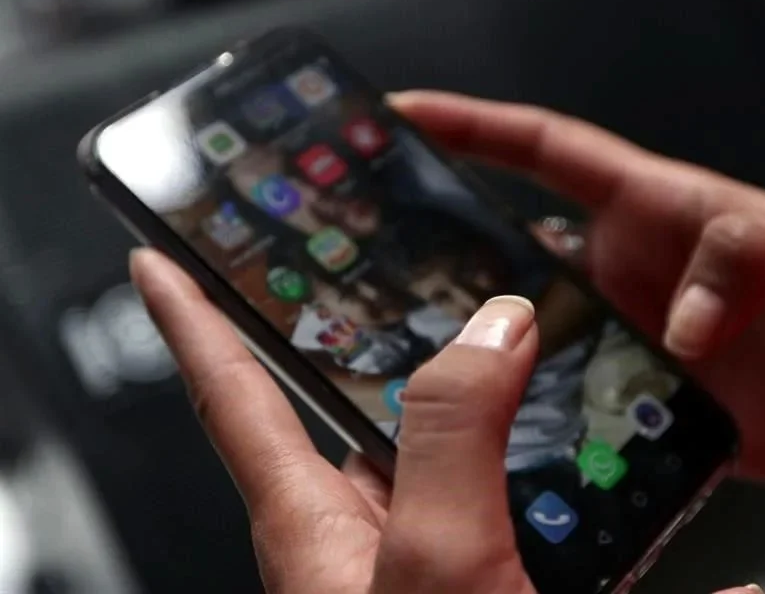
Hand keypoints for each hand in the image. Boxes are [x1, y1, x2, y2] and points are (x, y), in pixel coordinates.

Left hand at [131, 248, 538, 593]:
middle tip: (382, 267)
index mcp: (308, 521)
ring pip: (426, 442)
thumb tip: (491, 325)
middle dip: (361, 333)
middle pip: (344, 404)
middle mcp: (351, 533)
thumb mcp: (438, 559)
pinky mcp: (460, 573)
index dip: (190, 319)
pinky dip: (506, 444)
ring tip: (508, 338)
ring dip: (464, 392)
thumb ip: (455, 437)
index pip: (230, 393)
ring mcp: (408, 554)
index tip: (157, 261)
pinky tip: (548, 433)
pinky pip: (476, 484)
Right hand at [392, 91, 764, 505]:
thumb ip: (764, 251)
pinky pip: (553, 389)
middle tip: (371, 241)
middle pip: (509, 236)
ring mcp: (622, 330)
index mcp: (658, 208)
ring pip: (521, 321)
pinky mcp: (628, 393)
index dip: (474, 127)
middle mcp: (627, 267)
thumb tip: (683, 320)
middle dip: (438, 231)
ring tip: (407, 345)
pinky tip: (489, 428)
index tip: (407, 115)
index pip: (549, 150)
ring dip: (473, 330)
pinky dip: (518, 402)